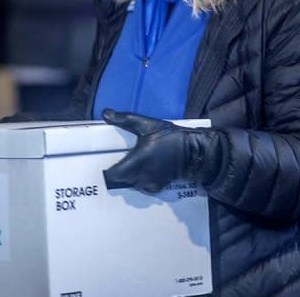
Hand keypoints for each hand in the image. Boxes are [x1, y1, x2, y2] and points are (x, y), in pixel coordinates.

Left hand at [102, 109, 221, 193]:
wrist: (193, 152)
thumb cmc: (170, 137)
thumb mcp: (147, 124)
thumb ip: (125, 119)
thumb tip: (105, 113)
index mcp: (135, 163)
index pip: (112, 175)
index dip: (108, 170)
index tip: (108, 162)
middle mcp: (140, 177)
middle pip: (120, 181)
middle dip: (118, 173)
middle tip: (119, 160)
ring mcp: (149, 184)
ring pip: (131, 184)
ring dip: (129, 177)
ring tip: (132, 164)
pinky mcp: (157, 187)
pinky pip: (142, 187)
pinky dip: (140, 181)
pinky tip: (144, 170)